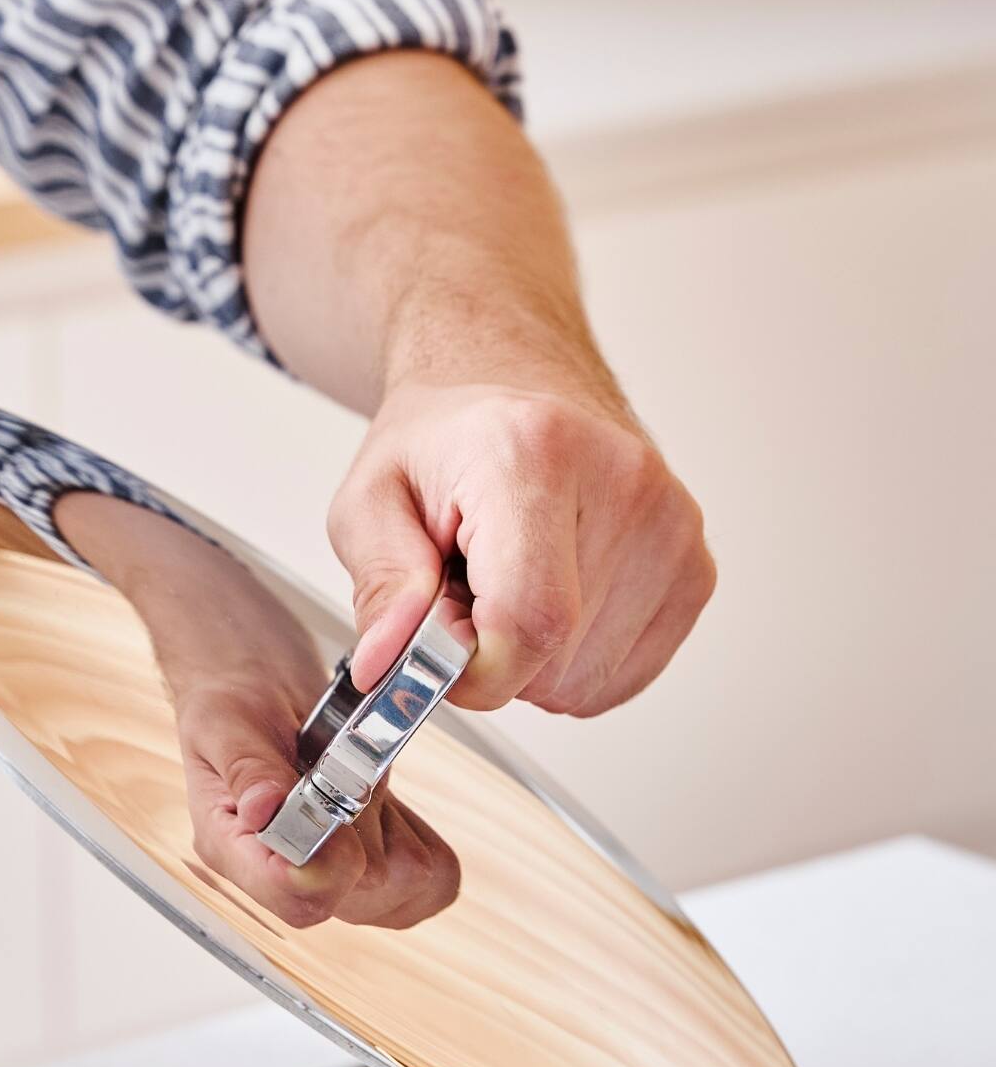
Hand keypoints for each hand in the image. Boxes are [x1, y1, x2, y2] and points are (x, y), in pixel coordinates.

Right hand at [50, 488, 459, 930]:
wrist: (254, 680)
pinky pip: (430, 879)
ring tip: (364, 782)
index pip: (294, 897)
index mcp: (233, 849)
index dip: (329, 864)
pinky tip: (388, 804)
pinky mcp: (370, 860)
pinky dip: (423, 839)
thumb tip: (268, 809)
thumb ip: (249, 769)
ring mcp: (329, 871)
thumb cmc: (231, 696)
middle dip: (372, 832)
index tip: (334, 805)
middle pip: (359, 899)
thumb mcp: (226, 718)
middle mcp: (281, 872)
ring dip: (400, 830)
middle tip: (349, 773)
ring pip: (403, 891)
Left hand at [330, 380, 715, 714]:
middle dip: (491, 659)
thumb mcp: (370, 501)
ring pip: (586, 682)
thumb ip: (378, 586)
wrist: (510, 384)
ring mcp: (673, 526)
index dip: (474, 671)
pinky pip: (619, 678)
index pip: (530, 622)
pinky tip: (552, 597)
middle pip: (554, 662)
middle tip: (467, 591)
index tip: (439, 649)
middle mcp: (625, 484)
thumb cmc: (444, 444)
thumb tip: (386, 664)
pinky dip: (571, 663)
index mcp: (537, 454)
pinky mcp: (695, 568)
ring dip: (532, 661)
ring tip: (510, 585)